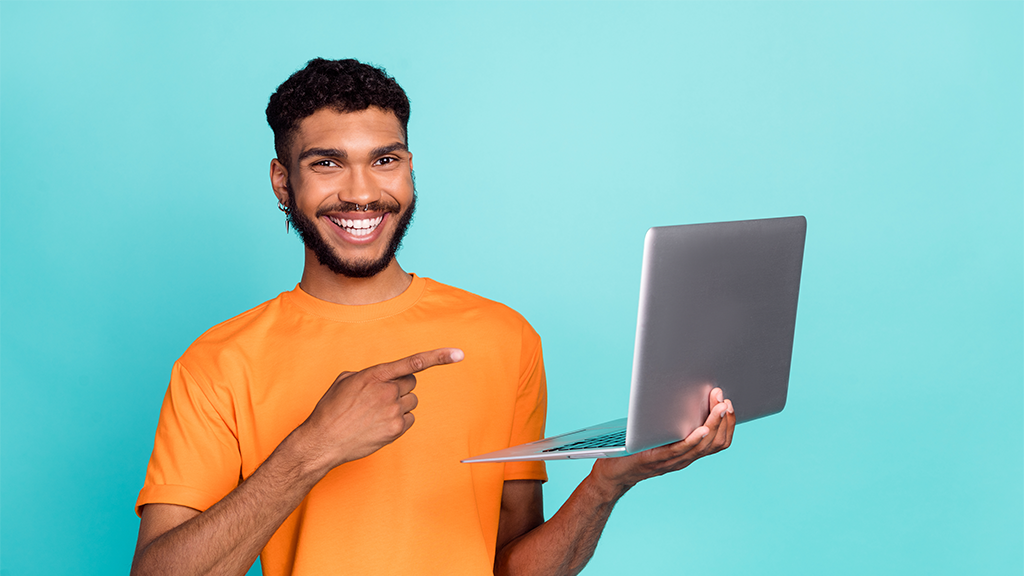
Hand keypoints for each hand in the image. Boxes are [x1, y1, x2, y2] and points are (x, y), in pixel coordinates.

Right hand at [297, 347, 463, 471]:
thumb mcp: (344, 381)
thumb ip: (368, 374)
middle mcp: (387, 391)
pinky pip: (409, 419)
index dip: (438, 357)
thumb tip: (380, 378)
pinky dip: (399, 420)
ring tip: (376, 413)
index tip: (458, 354)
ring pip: (411, 402)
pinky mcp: (396, 429)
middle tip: (380, 398)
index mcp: (374, 375)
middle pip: (411, 384)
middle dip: (400, 388)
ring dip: (399, 404)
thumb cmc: (331, 410)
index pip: (412, 363)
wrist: (323, 440)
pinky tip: (380, 424)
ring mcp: (393, 411)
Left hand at [592, 387, 734, 493]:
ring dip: (713, 425)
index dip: (728, 423)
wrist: (613, 473)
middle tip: (723, 400)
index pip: (719, 441)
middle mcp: (685, 458)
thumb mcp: (661, 432)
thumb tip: (685, 393)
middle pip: (716, 443)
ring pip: (703, 446)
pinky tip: (700, 429)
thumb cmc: (636, 448)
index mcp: (688, 451)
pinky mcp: (657, 460)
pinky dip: (694, 440)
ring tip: (718, 408)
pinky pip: (681, 451)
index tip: (728, 404)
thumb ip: (673, 419)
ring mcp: (673, 461)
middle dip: (723, 420)